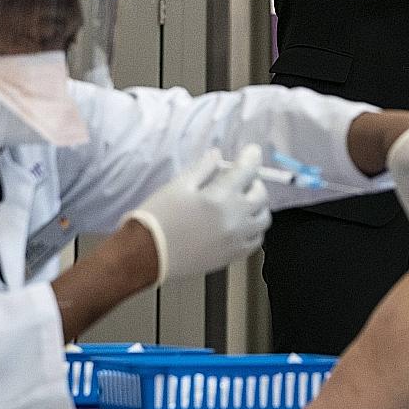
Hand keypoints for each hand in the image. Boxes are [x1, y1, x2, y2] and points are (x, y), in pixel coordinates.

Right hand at [123, 145, 270, 283]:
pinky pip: (255, 241)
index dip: (252, 157)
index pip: (248, 171)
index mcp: (220, 197)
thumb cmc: (158, 217)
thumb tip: (218, 156)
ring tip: (242, 202)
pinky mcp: (232, 256)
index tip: (252, 152)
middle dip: (254, 182)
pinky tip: (241, 224)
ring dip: (258, 206)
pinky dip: (254, 229)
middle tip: (241, 180)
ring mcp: (236, 240)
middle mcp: (235, 218)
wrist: (146, 255)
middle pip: (261, 195)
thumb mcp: (178, 185)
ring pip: (263, 219)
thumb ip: (203, 168)